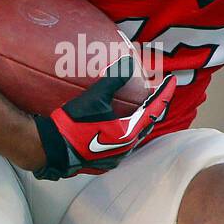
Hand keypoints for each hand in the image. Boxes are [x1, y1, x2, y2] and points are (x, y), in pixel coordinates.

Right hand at [33, 55, 175, 179]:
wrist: (52, 149)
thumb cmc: (73, 124)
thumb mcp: (94, 98)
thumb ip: (113, 79)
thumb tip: (128, 61)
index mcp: (129, 133)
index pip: (154, 109)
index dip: (164, 93)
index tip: (171, 80)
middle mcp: (126, 148)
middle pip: (147, 124)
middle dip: (153, 107)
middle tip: (156, 92)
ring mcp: (115, 157)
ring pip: (135, 136)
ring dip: (139, 120)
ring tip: (138, 107)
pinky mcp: (104, 162)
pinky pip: (122, 144)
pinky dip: (125, 131)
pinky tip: (117, 124)